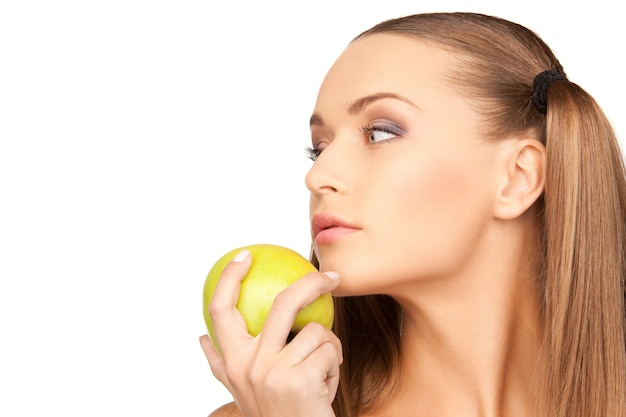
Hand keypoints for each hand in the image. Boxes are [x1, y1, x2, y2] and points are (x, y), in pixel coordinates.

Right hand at [200, 250, 341, 416]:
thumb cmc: (277, 414)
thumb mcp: (244, 391)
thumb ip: (222, 365)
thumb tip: (200, 337)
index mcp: (232, 363)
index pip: (220, 311)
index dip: (229, 278)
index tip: (244, 255)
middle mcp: (247, 365)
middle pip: (281, 304)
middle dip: (310, 283)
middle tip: (331, 276)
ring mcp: (273, 372)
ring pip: (316, 330)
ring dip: (328, 349)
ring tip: (320, 373)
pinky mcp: (301, 379)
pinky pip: (330, 351)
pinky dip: (335, 367)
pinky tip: (324, 389)